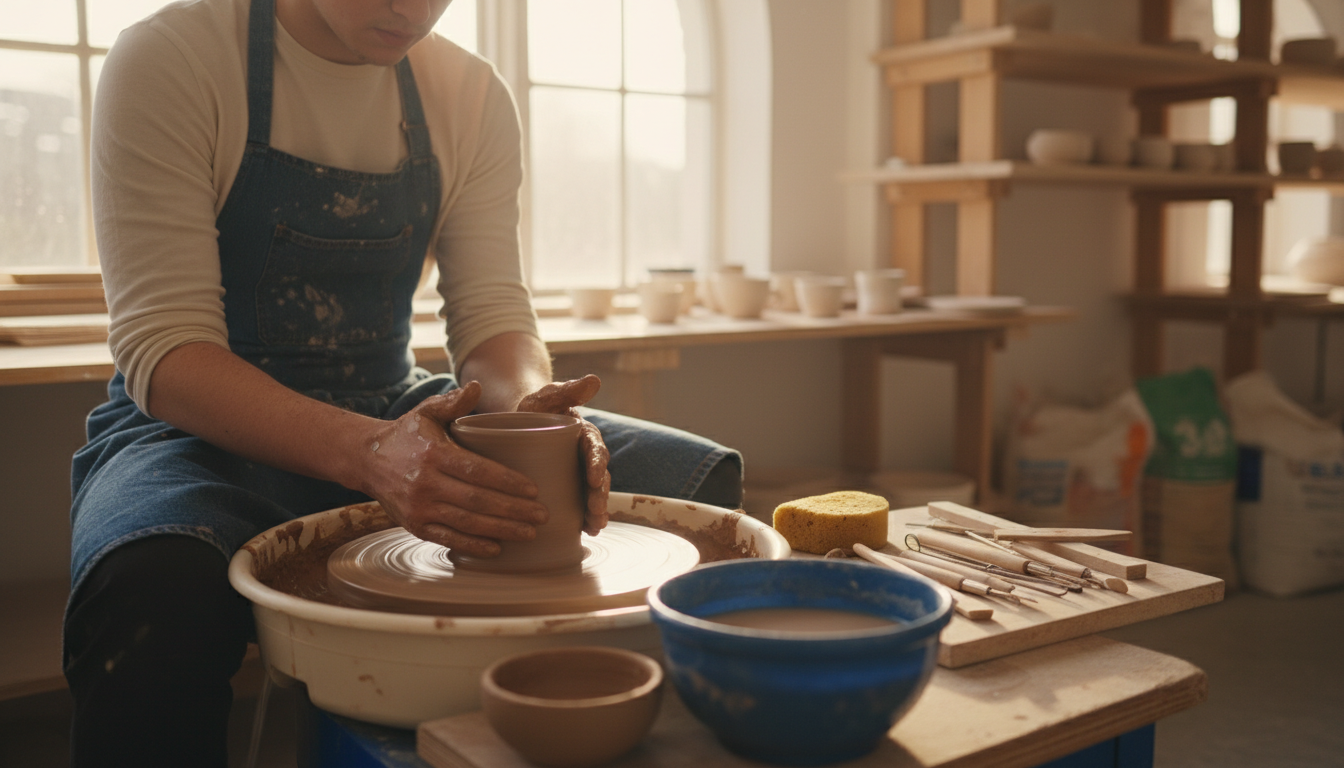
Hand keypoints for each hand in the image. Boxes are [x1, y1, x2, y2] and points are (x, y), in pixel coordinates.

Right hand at [361, 381, 548, 556]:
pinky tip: (497, 548)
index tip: (533, 489)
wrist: (366, 460)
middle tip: (542, 515)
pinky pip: (448, 539)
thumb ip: (453, 402)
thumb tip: (477, 387)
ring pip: (466, 523)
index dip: (507, 482)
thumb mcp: (427, 412)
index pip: (477, 470)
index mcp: (434, 454)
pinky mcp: (414, 526)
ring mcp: (419, 508)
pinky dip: (473, 546)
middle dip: (513, 510)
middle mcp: (425, 483)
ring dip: (501, 530)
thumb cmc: (407, 435)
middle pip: (477, 500)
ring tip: (529, 533)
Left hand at [516, 374, 610, 534]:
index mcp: (584, 435)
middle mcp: (585, 457)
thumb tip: (594, 380)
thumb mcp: (546, 397)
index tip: (594, 478)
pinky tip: (586, 531)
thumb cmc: (533, 408)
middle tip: (596, 510)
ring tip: (595, 525)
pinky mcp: (568, 488)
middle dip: (599, 495)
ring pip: (592, 494)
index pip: (595, 450)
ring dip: (596, 510)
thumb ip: (567, 390)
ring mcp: (577, 474)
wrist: (518, 422)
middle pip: (598, 478)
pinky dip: (585, 518)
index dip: (597, 465)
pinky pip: (580, 505)